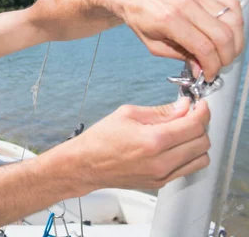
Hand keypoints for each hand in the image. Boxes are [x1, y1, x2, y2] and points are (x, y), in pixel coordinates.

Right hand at [73, 97, 210, 189]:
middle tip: (189, 115)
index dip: (202, 111)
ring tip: (183, 131)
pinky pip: (188, 169)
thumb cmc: (100, 140)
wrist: (86, 165)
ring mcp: (162, 175)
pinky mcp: (160, 183)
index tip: (200, 105)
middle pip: (202, 142)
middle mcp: (161, 161)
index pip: (194, 125)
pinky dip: (188, 155)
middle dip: (200, 124)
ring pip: (201, 158)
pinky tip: (175, 145)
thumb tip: (183, 107)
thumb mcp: (127, 114)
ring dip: (197, 142)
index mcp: (153, 141)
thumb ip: (161, 111)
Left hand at [111, 0, 243, 80]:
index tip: (209, 74)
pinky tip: (229, 33)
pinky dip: (236, 22)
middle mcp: (186, 5)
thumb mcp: (155, 46)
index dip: (212, 66)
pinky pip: (232, 5)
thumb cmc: (143, 21)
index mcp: (170, 20)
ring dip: (235, 41)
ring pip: (233, 20)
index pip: (203, 47)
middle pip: (222, 36)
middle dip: (226, 56)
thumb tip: (202, 69)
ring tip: (226, 52)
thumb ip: (181, 57)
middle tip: (220, 65)